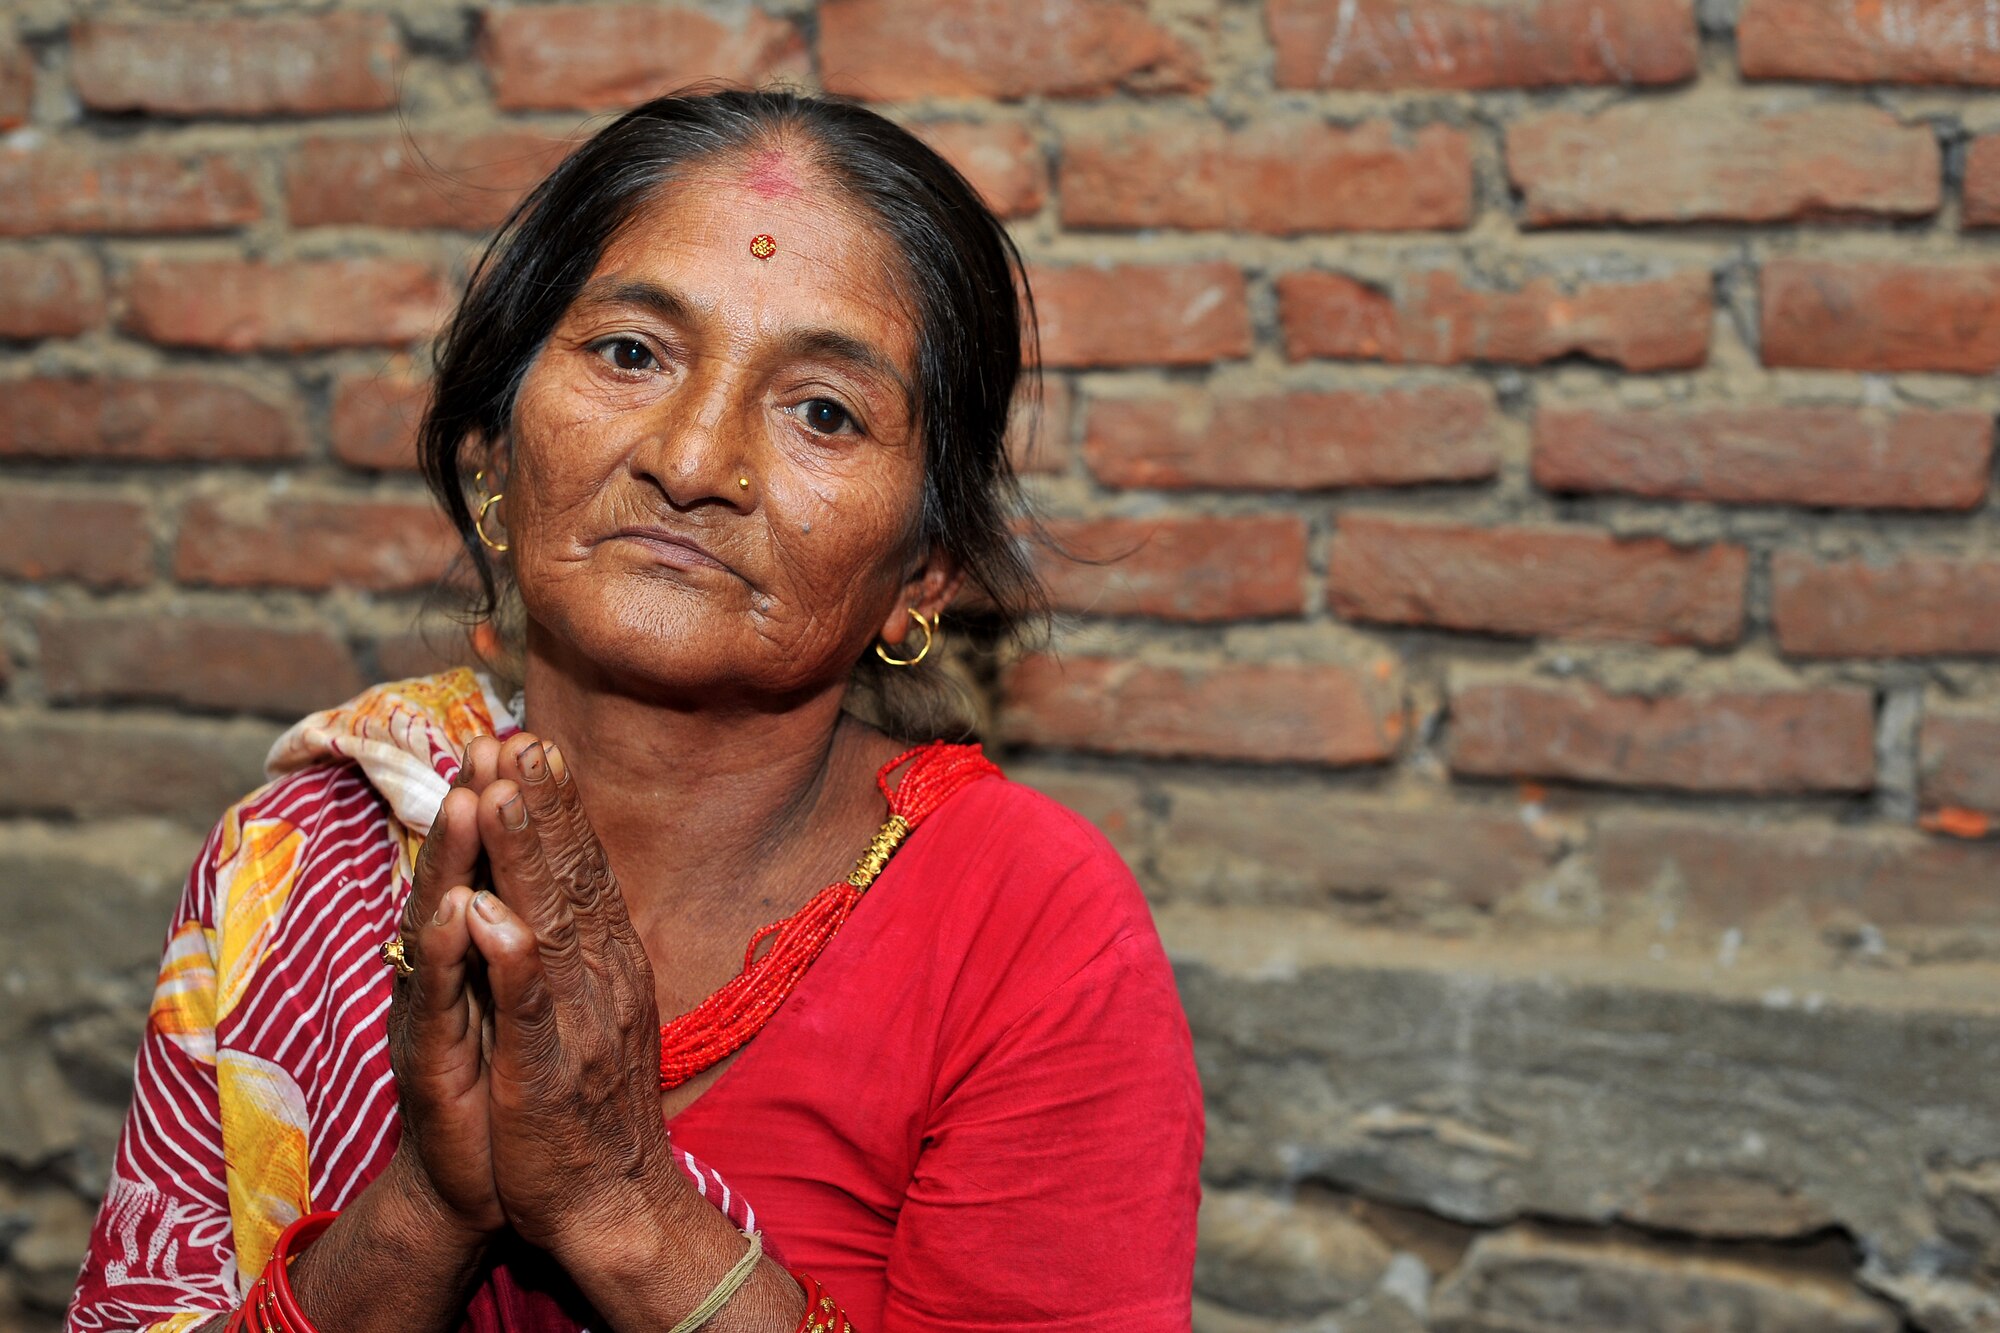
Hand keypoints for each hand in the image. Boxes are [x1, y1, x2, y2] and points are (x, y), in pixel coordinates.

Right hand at [381, 766, 503, 1243]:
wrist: (489, 1186)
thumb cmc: (513, 1088)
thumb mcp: (532, 1002)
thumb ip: (529, 937)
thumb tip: (542, 870)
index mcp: (488, 951)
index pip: (504, 865)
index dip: (515, 805)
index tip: (529, 740)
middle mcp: (455, 968)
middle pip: (467, 873)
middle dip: (480, 808)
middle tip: (490, 743)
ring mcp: (439, 1009)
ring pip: (446, 920)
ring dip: (457, 860)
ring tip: (469, 799)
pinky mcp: (432, 1060)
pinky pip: (444, 997)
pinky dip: (452, 952)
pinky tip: (459, 910)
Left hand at [460, 733, 685, 1260]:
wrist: (613, 1202)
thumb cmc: (590, 1107)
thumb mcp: (592, 1012)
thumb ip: (577, 950)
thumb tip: (563, 892)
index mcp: (607, 961)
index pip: (582, 870)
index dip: (555, 807)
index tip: (531, 745)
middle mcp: (602, 977)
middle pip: (569, 878)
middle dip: (538, 806)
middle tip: (514, 739)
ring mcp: (578, 1021)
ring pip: (549, 924)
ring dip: (525, 857)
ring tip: (496, 794)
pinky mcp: (548, 1071)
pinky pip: (529, 1009)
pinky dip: (513, 961)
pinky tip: (492, 916)